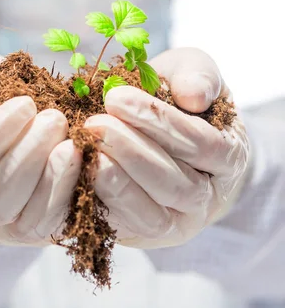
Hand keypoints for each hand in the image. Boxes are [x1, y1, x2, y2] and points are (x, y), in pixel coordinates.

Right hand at [0, 56, 80, 245]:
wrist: (33, 96)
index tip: (26, 103)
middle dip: (27, 158)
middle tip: (54, 119)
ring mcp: (12, 222)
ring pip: (26, 221)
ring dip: (51, 178)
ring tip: (71, 141)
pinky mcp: (47, 224)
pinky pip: (57, 224)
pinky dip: (70, 193)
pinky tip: (83, 160)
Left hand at [86, 47, 249, 248]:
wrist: (160, 134)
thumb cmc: (176, 97)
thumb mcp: (191, 72)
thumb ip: (199, 74)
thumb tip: (193, 97)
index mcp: (228, 157)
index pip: (200, 143)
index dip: (158, 121)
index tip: (115, 97)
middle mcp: (208, 199)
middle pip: (174, 183)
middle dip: (130, 151)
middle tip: (93, 124)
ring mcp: (176, 224)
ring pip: (151, 216)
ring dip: (115, 181)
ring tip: (86, 148)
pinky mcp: (141, 235)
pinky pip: (122, 228)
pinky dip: (99, 202)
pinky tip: (79, 172)